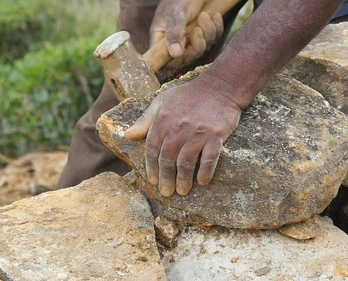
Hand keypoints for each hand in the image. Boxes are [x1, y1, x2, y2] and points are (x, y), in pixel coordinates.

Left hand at [124, 75, 241, 195]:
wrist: (220, 87)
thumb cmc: (188, 96)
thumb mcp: (162, 102)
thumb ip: (144, 120)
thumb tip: (127, 135)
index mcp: (164, 120)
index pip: (152, 148)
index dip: (151, 167)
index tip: (153, 181)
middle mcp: (179, 128)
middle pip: (168, 159)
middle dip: (166, 178)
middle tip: (167, 192)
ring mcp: (198, 132)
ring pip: (186, 162)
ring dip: (183, 180)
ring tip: (182, 190)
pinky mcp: (216, 135)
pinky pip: (209, 159)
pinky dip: (205, 172)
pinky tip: (202, 181)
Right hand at [150, 0, 223, 70]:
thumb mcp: (174, 14)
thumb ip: (174, 33)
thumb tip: (175, 54)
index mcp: (161, 41)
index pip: (165, 61)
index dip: (175, 61)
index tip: (185, 51)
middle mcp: (175, 44)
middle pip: (187, 59)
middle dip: (197, 45)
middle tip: (197, 28)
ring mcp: (190, 41)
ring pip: (202, 49)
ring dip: (208, 33)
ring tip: (204, 15)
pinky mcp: (204, 36)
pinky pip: (213, 40)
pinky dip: (216, 28)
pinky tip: (215, 15)